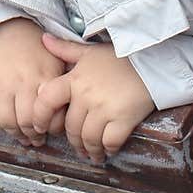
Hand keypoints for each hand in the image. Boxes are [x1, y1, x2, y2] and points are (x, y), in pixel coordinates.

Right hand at [0, 19, 67, 145]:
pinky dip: (0, 125)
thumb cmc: (35, 50)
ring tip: (24, 136)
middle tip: (39, 137)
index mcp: (45, 75)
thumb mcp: (57, 60)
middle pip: (28, 121)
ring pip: (9, 122)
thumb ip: (66, 84)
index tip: (55, 128)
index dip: (55, 127)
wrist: (5, 33)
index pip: (52, 112)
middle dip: (35, 134)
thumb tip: (77, 109)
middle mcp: (23, 81)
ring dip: (17, 134)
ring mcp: (3, 86)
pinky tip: (9, 125)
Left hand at [33, 34, 154, 163]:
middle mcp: (86, 95)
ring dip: (89, 149)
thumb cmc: (120, 56)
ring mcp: (104, 108)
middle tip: (77, 146)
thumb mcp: (90, 51)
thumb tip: (43, 39)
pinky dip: (108, 149)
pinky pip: (110, 141)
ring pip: (88, 138)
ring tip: (92, 153)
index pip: (46, 100)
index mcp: (74, 79)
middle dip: (73, 141)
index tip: (41, 128)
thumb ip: (65, 48)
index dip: (40, 117)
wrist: (152, 61)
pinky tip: (108, 150)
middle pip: (70, 127)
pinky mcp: (123, 119)